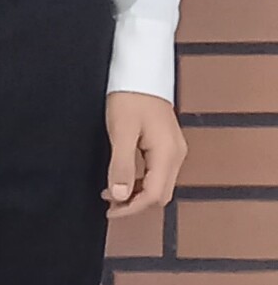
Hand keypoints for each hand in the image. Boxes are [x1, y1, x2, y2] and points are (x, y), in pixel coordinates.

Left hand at [105, 90, 186, 218]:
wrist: (139, 73)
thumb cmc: (129, 98)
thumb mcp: (121, 133)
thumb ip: (121, 166)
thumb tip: (119, 196)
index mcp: (167, 154)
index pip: (153, 195)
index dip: (131, 208)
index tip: (109, 211)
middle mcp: (176, 155)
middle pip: (160, 194)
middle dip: (135, 204)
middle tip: (109, 204)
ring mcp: (173, 150)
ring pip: (159, 185)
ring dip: (136, 194)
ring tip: (111, 193)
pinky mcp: (166, 145)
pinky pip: (156, 173)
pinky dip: (140, 181)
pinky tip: (122, 178)